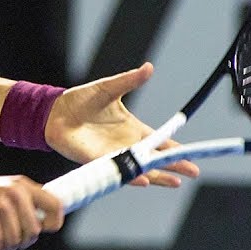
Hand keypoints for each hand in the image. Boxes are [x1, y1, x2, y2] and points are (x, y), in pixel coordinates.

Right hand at [0, 175, 63, 249]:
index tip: (43, 229)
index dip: (53, 222)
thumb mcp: (5, 190)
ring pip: (16, 242)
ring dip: (7, 249)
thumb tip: (44, 223)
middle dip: (24, 241)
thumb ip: (25, 202)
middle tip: (10, 239)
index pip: (55, 205)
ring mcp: (1, 206)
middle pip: (34, 231)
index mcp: (23, 186)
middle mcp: (15, 194)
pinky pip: (0, 247)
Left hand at [44, 62, 199, 186]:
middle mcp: (126, 145)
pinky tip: (144, 180)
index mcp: (132, 129)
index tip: (192, 155)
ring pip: (140, 170)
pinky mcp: (97, 161)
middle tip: (194, 173)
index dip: (175, 149)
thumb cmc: (82, 100)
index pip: (159, 142)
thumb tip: (149, 67)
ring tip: (175, 182)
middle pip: (155, 159)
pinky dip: (131, 176)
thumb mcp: (109, 88)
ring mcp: (113, 155)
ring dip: (158, 176)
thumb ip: (129, 80)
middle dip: (174, 166)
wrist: (56, 112)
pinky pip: (117, 171)